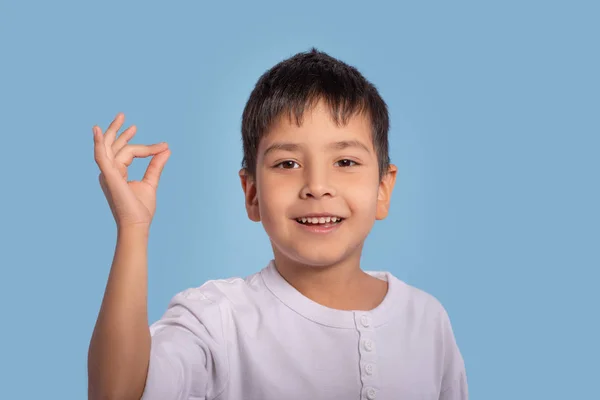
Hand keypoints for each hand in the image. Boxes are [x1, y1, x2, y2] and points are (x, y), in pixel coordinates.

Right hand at [93, 112, 170, 229]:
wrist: (137, 224)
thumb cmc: (140, 209)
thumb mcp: (150, 182)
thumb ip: (155, 165)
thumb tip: (165, 149)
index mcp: (117, 173)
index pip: (129, 153)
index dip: (147, 148)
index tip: (163, 146)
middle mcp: (109, 172)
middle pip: (114, 147)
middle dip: (118, 131)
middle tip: (124, 117)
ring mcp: (108, 174)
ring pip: (111, 148)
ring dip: (114, 132)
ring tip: (121, 118)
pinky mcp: (109, 176)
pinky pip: (101, 157)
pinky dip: (98, 143)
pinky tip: (98, 132)